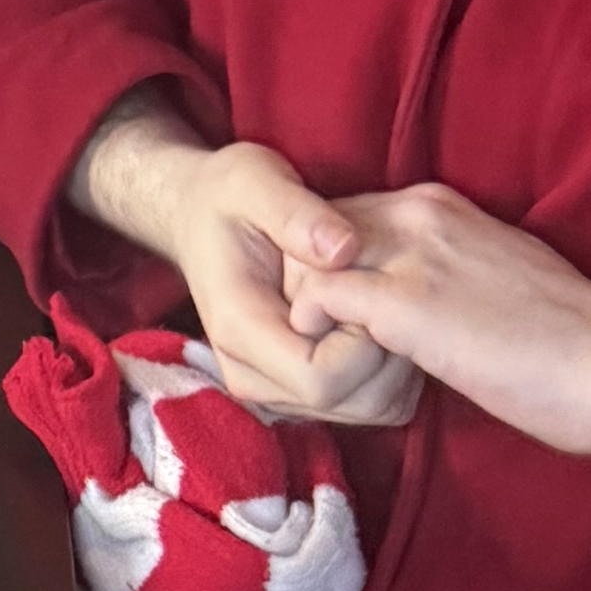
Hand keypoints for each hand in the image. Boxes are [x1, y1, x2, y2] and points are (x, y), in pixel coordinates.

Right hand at [71, 101, 419, 423]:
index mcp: (239, 329)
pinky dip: (387, 369)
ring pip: (364, 409)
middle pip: (349, 405)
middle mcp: (250, 374)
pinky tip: (375, 320)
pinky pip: (364, 402)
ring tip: (378, 302)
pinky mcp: (292, 389)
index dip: (362, 341)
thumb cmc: (229, 196)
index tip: (366, 287)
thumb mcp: (256, 181)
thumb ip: (296, 213)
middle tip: (382, 292)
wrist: (200, 216)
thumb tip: (345, 249)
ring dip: (390, 363)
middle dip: (385, 354)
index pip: (321, 380)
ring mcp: (271, 388)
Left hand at [308, 184, 590, 488]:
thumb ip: (452, 273)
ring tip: (316, 363)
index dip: (326, 268)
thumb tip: (427, 302)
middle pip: (308, 234)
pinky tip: (334, 375)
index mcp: (442, 207)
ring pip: (302, 264)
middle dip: (299, 287)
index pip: (342, 218)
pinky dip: (312, 340)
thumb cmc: (575, 341)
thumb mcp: (501, 278)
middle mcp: (418, 214)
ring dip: (300, 315)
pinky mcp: (402, 303)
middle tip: (311, 345)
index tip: (334, 320)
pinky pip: (316, 304)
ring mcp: (408, 254)